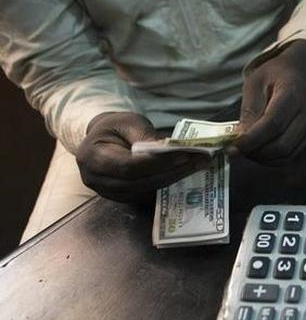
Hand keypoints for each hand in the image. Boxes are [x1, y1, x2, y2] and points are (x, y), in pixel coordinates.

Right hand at [76, 112, 206, 201]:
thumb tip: (169, 149)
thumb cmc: (115, 128)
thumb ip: (145, 136)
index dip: (158, 163)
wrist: (101, 139)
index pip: (129, 166)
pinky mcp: (120, 197)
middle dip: (172, 172)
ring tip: (196, 166)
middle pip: (139, 182)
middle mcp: (96, 179)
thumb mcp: (128, 122)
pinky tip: (184, 174)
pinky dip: (166, 185)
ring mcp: (107, 192)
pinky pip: (145, 195)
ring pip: (144, 191)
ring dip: (173, 180)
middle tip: (199, 161)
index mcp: (92, 156)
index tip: (185, 155)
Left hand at [231, 40, 305, 164]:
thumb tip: (241, 139)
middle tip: (238, 149)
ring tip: (248, 148)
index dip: (252, 140)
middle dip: (257, 152)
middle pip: (282, 144)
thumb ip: (249, 111)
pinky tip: (260, 150)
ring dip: (263, 158)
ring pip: (286, 155)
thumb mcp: (255, 83)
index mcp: (293, 92)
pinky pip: (290, 156)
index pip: (274, 123)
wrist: (300, 72)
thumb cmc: (275, 75)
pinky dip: (272, 159)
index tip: (233, 148)